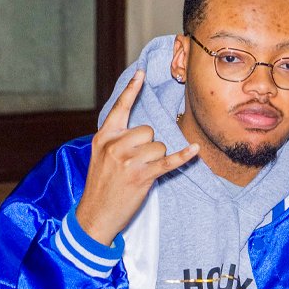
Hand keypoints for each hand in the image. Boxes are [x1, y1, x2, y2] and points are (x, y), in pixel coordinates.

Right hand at [76, 70, 198, 245]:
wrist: (94, 215)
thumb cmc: (100, 186)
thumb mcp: (99, 157)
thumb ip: (115, 140)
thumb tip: (141, 131)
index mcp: (104, 137)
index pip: (120, 108)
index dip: (131, 90)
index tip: (142, 73)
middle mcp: (115, 145)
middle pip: (148, 130)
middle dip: (148, 145)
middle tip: (136, 163)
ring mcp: (128, 161)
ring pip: (158, 146)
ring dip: (156, 159)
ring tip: (140, 173)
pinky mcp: (142, 176)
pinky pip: (168, 161)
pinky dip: (183, 156)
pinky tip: (194, 150)